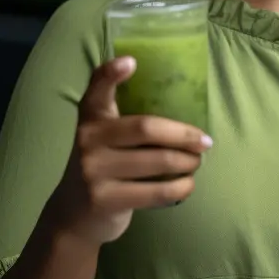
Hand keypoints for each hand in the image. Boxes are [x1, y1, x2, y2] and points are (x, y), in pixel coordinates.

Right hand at [44, 57, 212, 246]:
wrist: (74, 216)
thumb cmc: (104, 166)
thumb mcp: (104, 137)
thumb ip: (127, 118)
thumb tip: (186, 104)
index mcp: (91, 117)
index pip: (97, 89)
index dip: (111, 73)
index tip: (131, 62)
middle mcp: (88, 140)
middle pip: (146, 128)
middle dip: (184, 135)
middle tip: (205, 142)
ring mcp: (93, 171)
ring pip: (157, 161)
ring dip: (187, 162)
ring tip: (197, 162)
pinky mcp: (104, 200)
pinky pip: (155, 192)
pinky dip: (180, 187)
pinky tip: (188, 184)